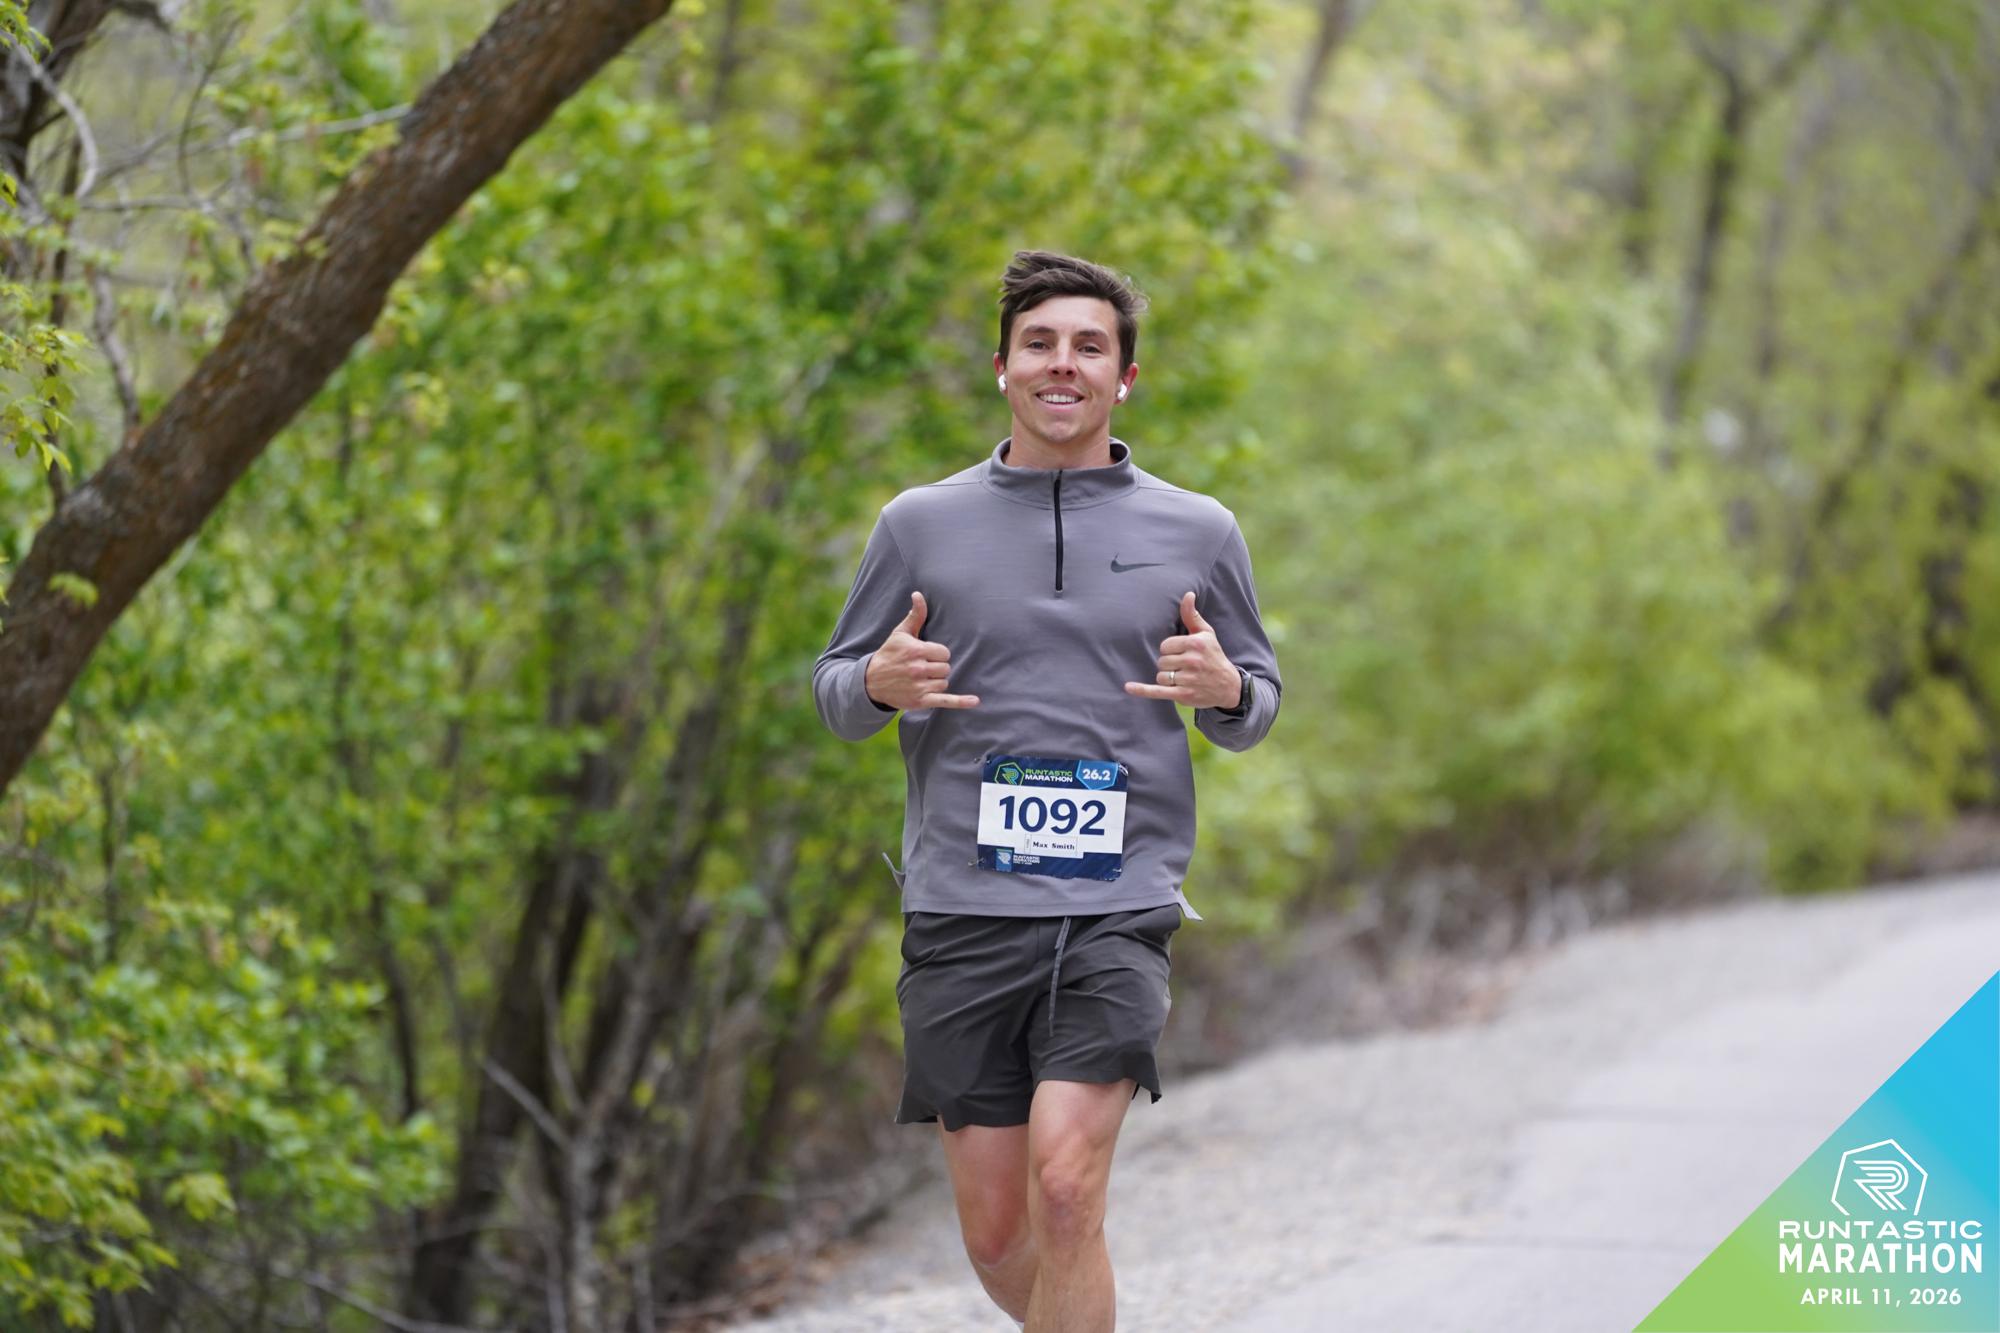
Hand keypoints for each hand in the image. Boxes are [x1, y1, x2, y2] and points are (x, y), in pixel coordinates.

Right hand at [866, 592, 979, 711]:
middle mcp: (918, 669)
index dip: (938, 654)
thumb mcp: (900, 634)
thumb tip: (918, 595)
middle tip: (922, 668)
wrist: (871, 681)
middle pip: (946, 668)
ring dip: (937, 681)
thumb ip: (915, 616)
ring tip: (921, 680)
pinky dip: (961, 701)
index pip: (945, 653)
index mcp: (917, 651)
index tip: (927, 656)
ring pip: (944, 682)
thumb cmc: (889, 654)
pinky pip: (946, 700)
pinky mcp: (921, 701)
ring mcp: (920, 686)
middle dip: (937, 668)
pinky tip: (975, 701)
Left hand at [1124, 592, 1240, 707]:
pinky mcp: (1184, 695)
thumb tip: (1188, 594)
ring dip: (1167, 678)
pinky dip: (1142, 690)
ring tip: (1183, 678)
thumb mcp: (1206, 634)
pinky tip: (1128, 687)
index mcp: (1196, 643)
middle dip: (1169, 664)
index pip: (1165, 645)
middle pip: (1162, 661)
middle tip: (1184, 667)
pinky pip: (1157, 691)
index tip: (1181, 653)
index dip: (1170, 650)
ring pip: (1161, 676)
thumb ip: (1192, 615)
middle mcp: (1192, 660)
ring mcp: (1188, 679)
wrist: (1229, 686)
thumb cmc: (1214, 656)